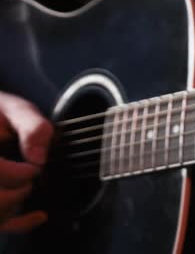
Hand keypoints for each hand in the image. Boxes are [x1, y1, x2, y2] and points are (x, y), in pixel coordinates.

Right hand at [0, 91, 52, 232]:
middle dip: (18, 191)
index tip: (34, 166)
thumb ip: (31, 127)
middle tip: (31, 177)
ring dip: (15, 206)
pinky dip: (20, 223)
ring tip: (27, 187)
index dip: (19, 174)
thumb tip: (39, 157)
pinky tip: (40, 215)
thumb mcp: (15, 110)